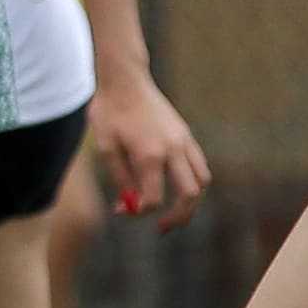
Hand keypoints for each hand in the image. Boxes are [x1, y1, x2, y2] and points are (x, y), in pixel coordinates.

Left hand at [88, 69, 209, 225]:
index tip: (125, 209)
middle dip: (178, 216)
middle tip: (161, 227)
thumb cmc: (109, 112)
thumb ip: (120, 178)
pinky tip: (172, 183)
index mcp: (149, 155)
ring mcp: (184, 141)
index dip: (140, 211)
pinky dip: (192, 180)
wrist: (125, 80)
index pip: (154, 198)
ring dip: (190, 199)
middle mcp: (173, 149)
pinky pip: (199, 165)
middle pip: (189, 195)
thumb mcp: (106, 148)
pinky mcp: (187, 135)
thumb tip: (128, 205)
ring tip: (171, 208)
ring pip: (202, 181)